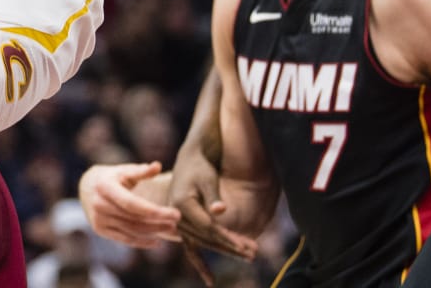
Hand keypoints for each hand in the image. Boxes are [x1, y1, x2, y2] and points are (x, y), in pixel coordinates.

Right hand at [77, 162, 179, 247]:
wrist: (86, 187)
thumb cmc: (111, 177)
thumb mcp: (123, 170)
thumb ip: (141, 171)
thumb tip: (158, 166)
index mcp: (105, 187)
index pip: (132, 204)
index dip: (155, 210)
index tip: (175, 213)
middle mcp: (100, 205)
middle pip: (134, 219)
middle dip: (158, 222)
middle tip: (176, 222)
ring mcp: (99, 219)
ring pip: (131, 230)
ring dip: (153, 232)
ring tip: (170, 229)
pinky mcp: (100, 230)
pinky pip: (124, 239)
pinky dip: (141, 242)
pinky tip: (156, 241)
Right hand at [167, 152, 259, 267]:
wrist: (190, 155)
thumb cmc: (201, 164)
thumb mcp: (208, 178)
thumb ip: (213, 197)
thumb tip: (221, 211)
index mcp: (181, 205)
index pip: (209, 228)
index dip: (229, 238)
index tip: (248, 247)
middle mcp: (176, 215)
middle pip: (206, 238)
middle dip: (231, 247)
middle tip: (254, 254)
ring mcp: (178, 221)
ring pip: (202, 242)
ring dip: (225, 250)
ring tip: (249, 255)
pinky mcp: (183, 223)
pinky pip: (192, 246)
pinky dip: (200, 262)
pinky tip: (210, 279)